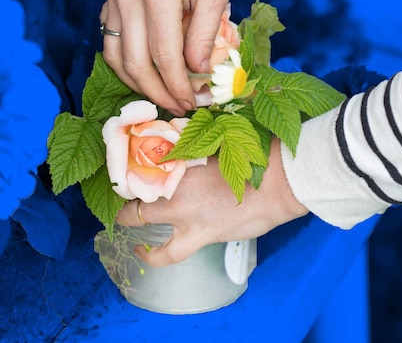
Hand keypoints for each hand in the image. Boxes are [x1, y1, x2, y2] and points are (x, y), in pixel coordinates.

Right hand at [100, 0, 261, 116]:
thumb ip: (205, 34)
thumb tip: (196, 73)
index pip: (165, 57)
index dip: (178, 86)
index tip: (194, 103)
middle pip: (136, 63)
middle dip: (158, 93)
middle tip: (180, 107)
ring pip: (116, 56)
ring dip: (137, 83)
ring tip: (162, 95)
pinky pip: (110, 39)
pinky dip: (124, 63)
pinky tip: (145, 72)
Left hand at [115, 140, 308, 266]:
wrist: (280, 183)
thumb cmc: (257, 158)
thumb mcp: (221, 145)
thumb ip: (198, 149)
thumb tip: (188, 148)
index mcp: (181, 157)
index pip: (144, 160)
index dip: (133, 166)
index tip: (131, 166)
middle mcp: (176, 184)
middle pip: (136, 184)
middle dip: (125, 188)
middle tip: (124, 191)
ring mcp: (184, 212)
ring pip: (139, 219)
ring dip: (128, 219)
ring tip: (122, 222)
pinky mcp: (198, 236)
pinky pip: (166, 254)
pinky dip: (152, 256)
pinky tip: (144, 254)